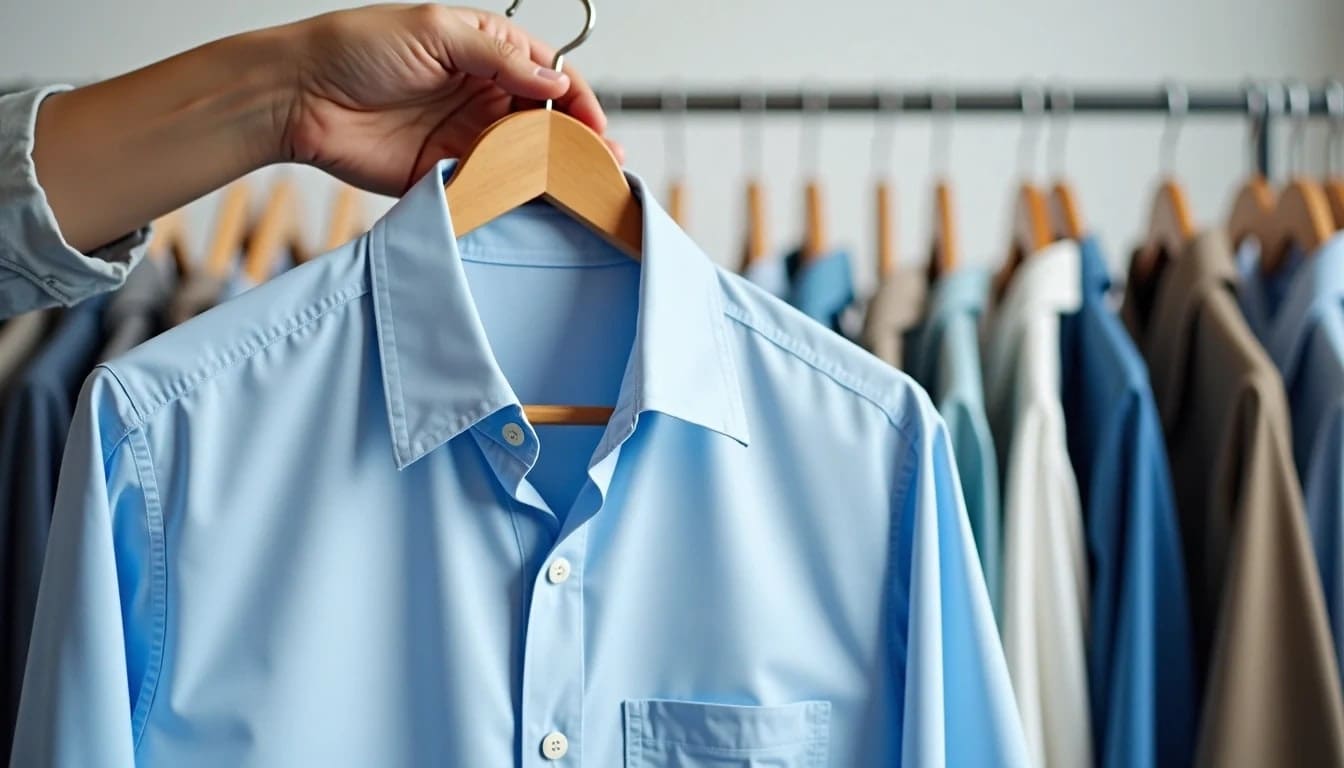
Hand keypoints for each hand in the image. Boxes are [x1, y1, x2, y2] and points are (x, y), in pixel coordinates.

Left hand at [281, 4, 617, 194]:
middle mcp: (481, 95)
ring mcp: (466, 137)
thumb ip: (499, 57)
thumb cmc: (354, 48)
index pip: (550, 75)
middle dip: (575, 142)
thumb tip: (554, 80)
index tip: (595, 127)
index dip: (577, 99)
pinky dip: (511, 197)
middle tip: (599, 165)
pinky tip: (533, 203)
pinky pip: (488, 188)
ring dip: (551, 173)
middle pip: (546, 121)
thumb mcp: (435, 30)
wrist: (297, 97)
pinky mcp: (445, 174)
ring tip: (577, 189)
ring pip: (524, 158)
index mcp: (485, 53)